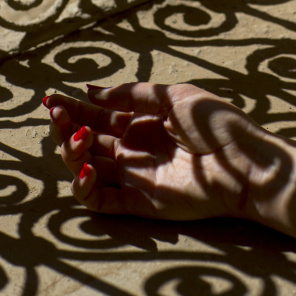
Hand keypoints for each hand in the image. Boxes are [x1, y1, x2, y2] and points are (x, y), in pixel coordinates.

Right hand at [44, 82, 269, 218]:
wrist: (244, 163)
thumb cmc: (216, 124)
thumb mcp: (173, 97)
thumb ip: (131, 96)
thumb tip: (90, 92)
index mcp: (141, 122)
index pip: (97, 115)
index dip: (73, 107)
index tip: (51, 98)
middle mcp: (132, 149)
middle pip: (85, 140)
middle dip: (65, 127)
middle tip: (57, 115)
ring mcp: (133, 177)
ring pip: (85, 168)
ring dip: (72, 153)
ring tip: (80, 138)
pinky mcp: (137, 203)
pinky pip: (99, 200)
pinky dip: (84, 187)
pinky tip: (87, 168)